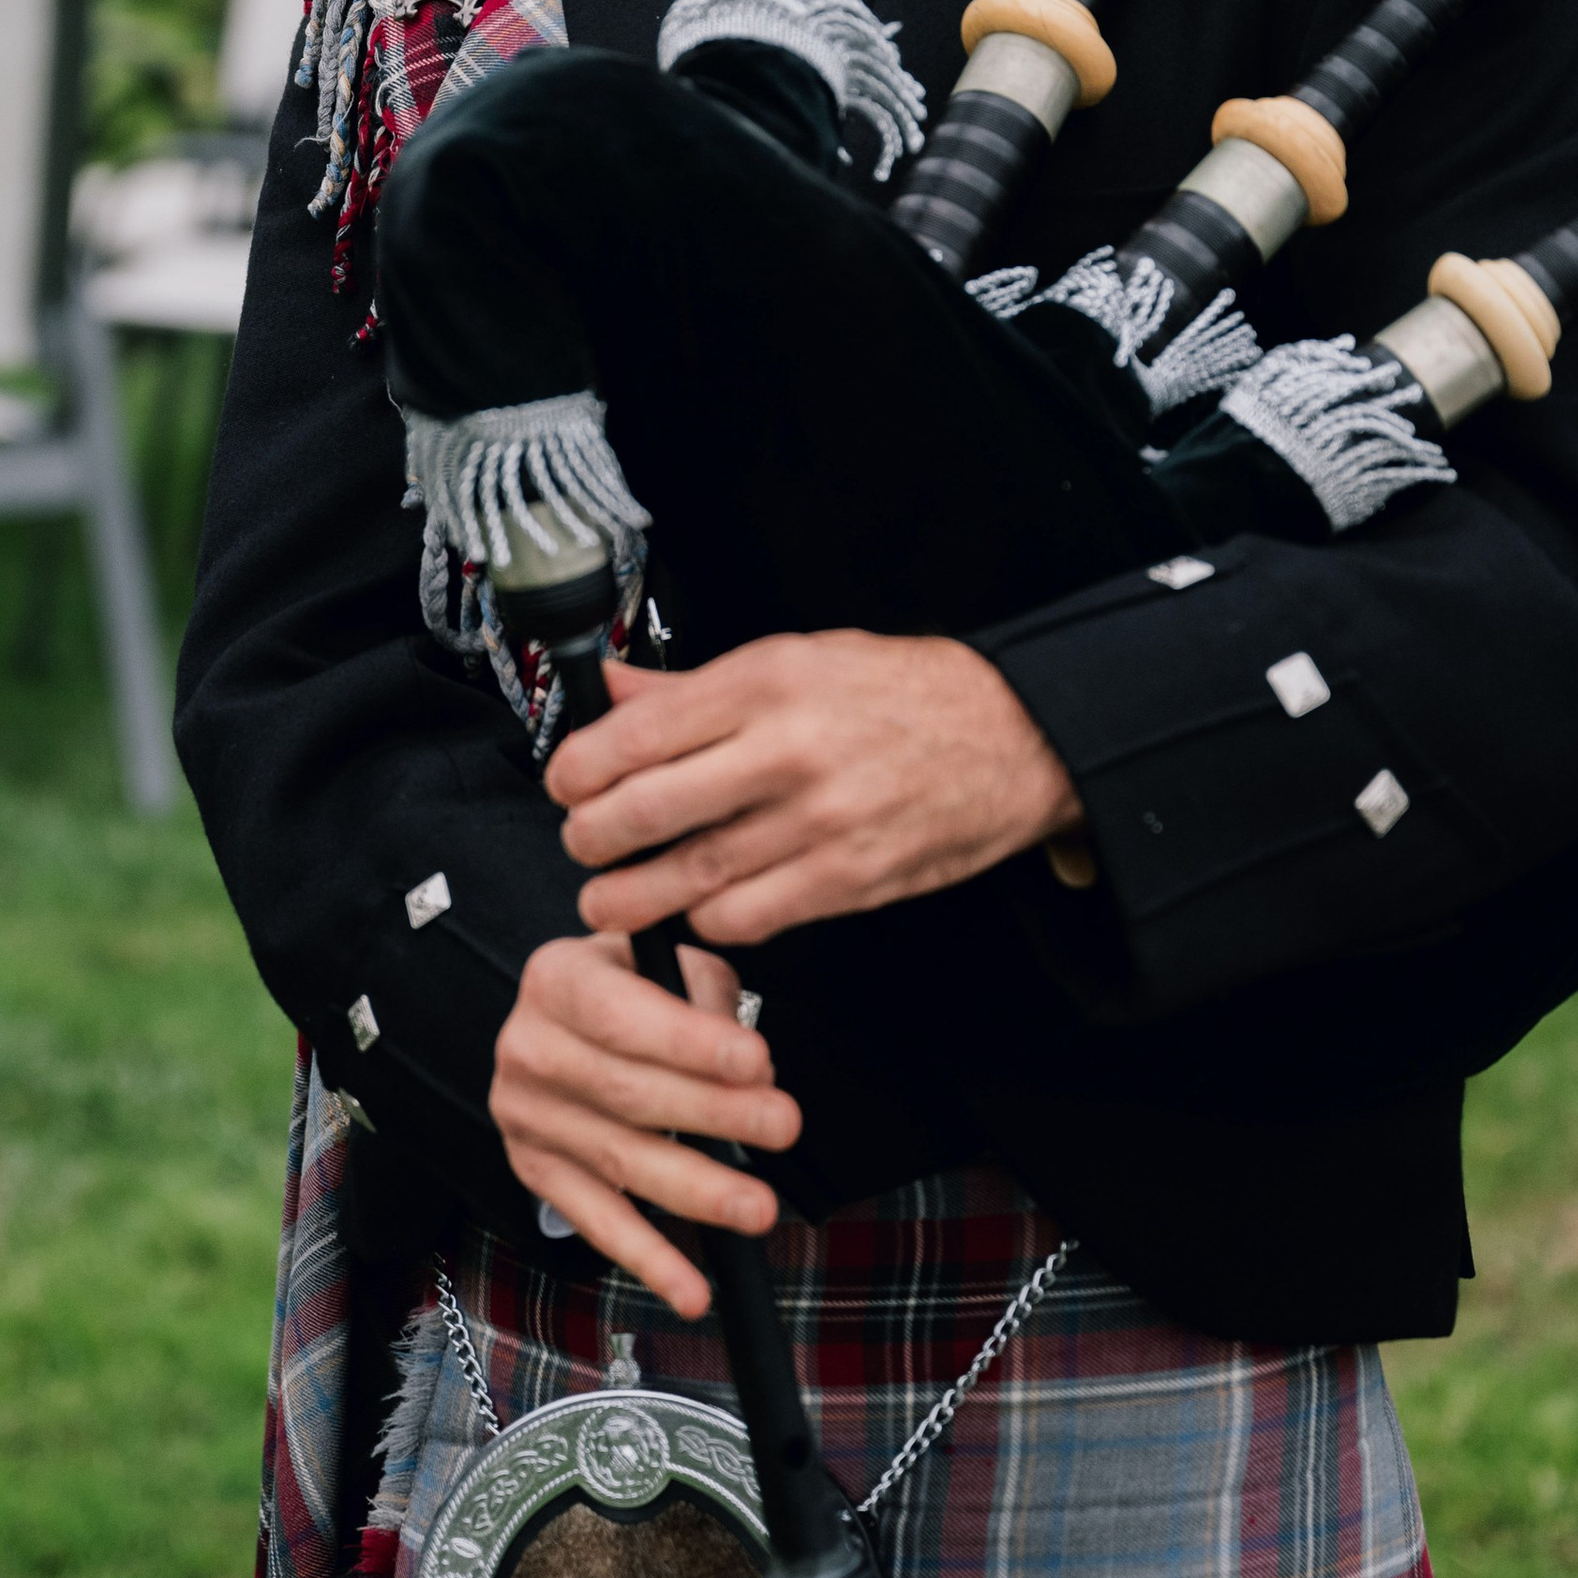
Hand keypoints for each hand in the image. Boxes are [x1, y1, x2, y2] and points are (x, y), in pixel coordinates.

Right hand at [488, 930, 801, 1317]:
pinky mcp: (536, 1172)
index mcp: (558, 980)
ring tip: (757, 1208)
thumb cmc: (630, 988)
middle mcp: (529, 1048)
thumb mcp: (664, 960)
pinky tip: (691, 1291)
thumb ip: (704, 998)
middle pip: (627, 1093)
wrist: (559, 1019)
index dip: (691, 1043)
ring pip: (621, 1162)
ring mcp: (527, 1117)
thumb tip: (750, 1067)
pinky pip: (598, 1223)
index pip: (623, 1016)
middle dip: (714, 1114)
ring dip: (697, 1191)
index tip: (757, 1061)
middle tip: (783, 1126)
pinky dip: (649, 1260)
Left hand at [546, 634, 1083, 949]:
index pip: (638, 733)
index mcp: (767, 682)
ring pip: (691, 875)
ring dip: (632, 897)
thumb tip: (610, 689)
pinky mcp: (849, 879)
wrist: (1013, 736)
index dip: (578, 768)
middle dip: (591, 839)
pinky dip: (708, 920)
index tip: (564, 782)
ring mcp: (820, 821)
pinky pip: (750, 916)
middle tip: (580, 844)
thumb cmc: (899, 692)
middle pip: (648, 810)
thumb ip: (695, 687)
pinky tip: (695, 909)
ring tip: (607, 899)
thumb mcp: (796, 658)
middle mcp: (788, 750)